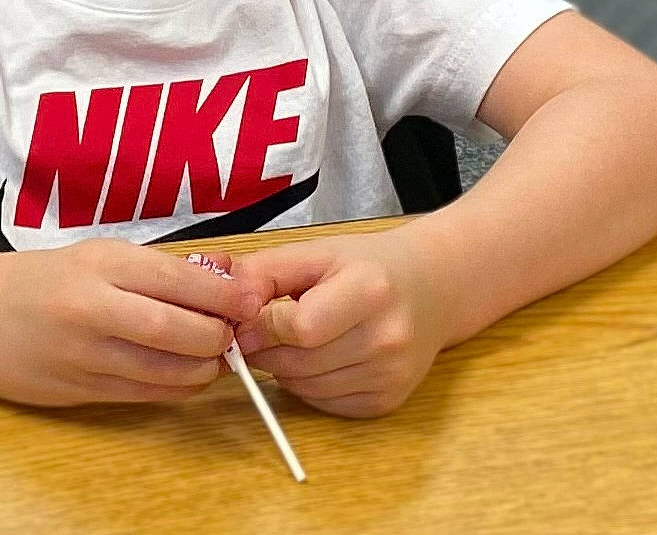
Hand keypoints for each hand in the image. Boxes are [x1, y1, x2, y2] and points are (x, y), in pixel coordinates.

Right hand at [0, 239, 257, 406]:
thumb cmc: (43, 279)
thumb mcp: (100, 254)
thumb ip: (161, 268)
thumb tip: (226, 275)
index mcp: (102, 265)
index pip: (183, 282)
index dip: (227, 296)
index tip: (251, 299)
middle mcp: (94, 310)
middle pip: (183, 332)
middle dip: (221, 336)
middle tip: (234, 329)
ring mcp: (85, 356)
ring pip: (170, 372)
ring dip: (205, 367)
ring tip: (212, 351)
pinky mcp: (80, 393)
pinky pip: (148, 395)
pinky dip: (178, 386)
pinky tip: (184, 371)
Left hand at [231, 230, 449, 418]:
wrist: (433, 288)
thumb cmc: (369, 266)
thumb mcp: (318, 252)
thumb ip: (265, 271)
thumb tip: (223, 300)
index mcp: (370, 290)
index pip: (298, 327)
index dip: (263, 326)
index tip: (249, 317)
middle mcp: (386, 337)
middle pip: (297, 363)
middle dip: (267, 349)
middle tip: (263, 331)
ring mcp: (390, 374)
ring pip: (305, 388)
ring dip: (284, 369)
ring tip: (296, 340)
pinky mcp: (387, 401)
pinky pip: (324, 403)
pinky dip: (308, 386)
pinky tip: (321, 358)